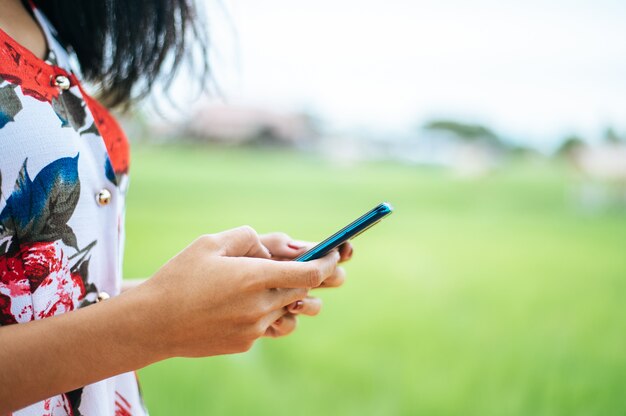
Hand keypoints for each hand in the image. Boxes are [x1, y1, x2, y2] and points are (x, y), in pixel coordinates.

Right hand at [132, 226, 340, 357]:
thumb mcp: (210, 243)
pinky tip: (244, 305)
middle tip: (313, 265)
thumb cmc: (179, 277)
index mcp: (254, 278)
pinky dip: (267, 313)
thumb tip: (278, 246)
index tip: (337, 252)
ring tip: (270, 286)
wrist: (152, 323)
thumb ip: (249, 238)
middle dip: (314, 278)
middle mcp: (260, 307)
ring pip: (291, 312)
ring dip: (290, 298)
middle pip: (305, 293)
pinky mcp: (245, 344)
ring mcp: (254, 330)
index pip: (310, 273)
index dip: (329, 262)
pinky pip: (269, 327)